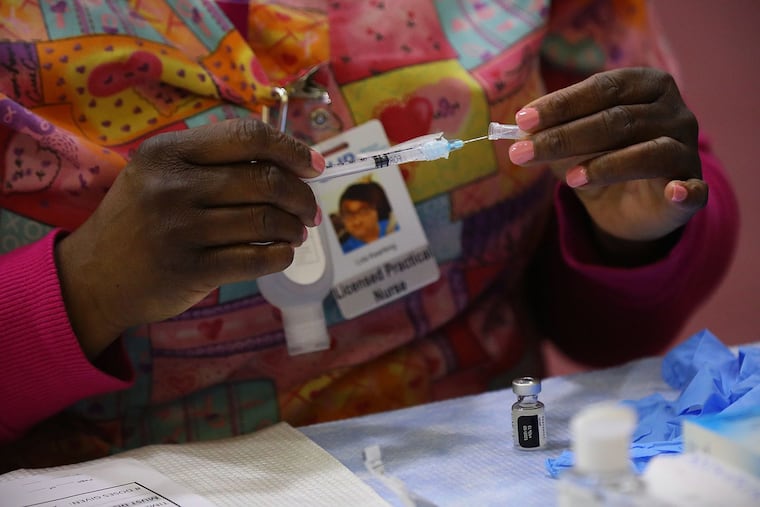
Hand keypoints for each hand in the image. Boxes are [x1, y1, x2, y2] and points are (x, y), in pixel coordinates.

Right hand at [56, 118, 324, 357]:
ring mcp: (181, 229)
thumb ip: (212, 162)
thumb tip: (289, 163)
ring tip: (296, 232)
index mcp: (169, 152)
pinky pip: (257, 258)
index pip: (248, 137)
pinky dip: (281, 255)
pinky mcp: (191, 269)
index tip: (315, 166)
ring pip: (266, 220)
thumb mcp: (159, 175)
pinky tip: (282, 253)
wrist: (93, 277)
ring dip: (294, 228)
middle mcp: (173, 186)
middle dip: (301, 196)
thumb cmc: (139, 220)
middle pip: (265, 181)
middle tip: (311, 210)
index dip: (291, 149)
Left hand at [508, 68, 705, 260]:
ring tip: (569, 179)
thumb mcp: (573, 145)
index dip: (562, 104)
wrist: (631, 208)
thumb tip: (522, 132)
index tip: (522, 120)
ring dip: (605, 165)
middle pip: (618, 119)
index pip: (603, 88)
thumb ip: (554, 134)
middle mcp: (674, 111)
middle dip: (565, 136)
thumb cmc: (602, 161)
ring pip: (648, 152)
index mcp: (647, 86)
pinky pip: (693, 189)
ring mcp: (687, 149)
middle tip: (521, 153)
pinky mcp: (693, 188)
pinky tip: (673, 192)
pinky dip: (685, 190)